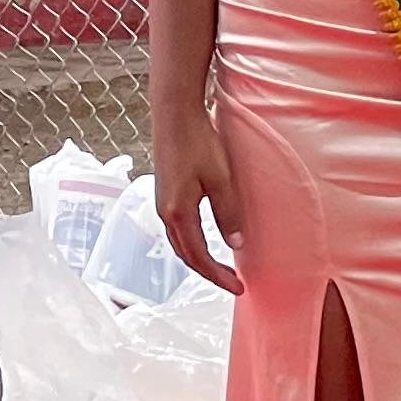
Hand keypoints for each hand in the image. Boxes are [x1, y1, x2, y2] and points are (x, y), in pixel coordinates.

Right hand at [154, 109, 243, 295]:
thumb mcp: (221, 179)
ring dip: (199, 260)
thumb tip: (236, 244)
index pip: (199, 257)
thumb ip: (228, 213)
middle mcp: (165, 213)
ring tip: (220, 268)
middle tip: (232, 283)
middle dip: (208, 273)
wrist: (174, 114)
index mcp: (179, 213)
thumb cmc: (197, 142)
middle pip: (186, 255)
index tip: (238, 287)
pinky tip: (205, 240)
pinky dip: (192, 243)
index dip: (218, 276)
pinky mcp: (164, 193)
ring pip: (179, 243)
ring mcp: (162, 203)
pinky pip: (177, 230)